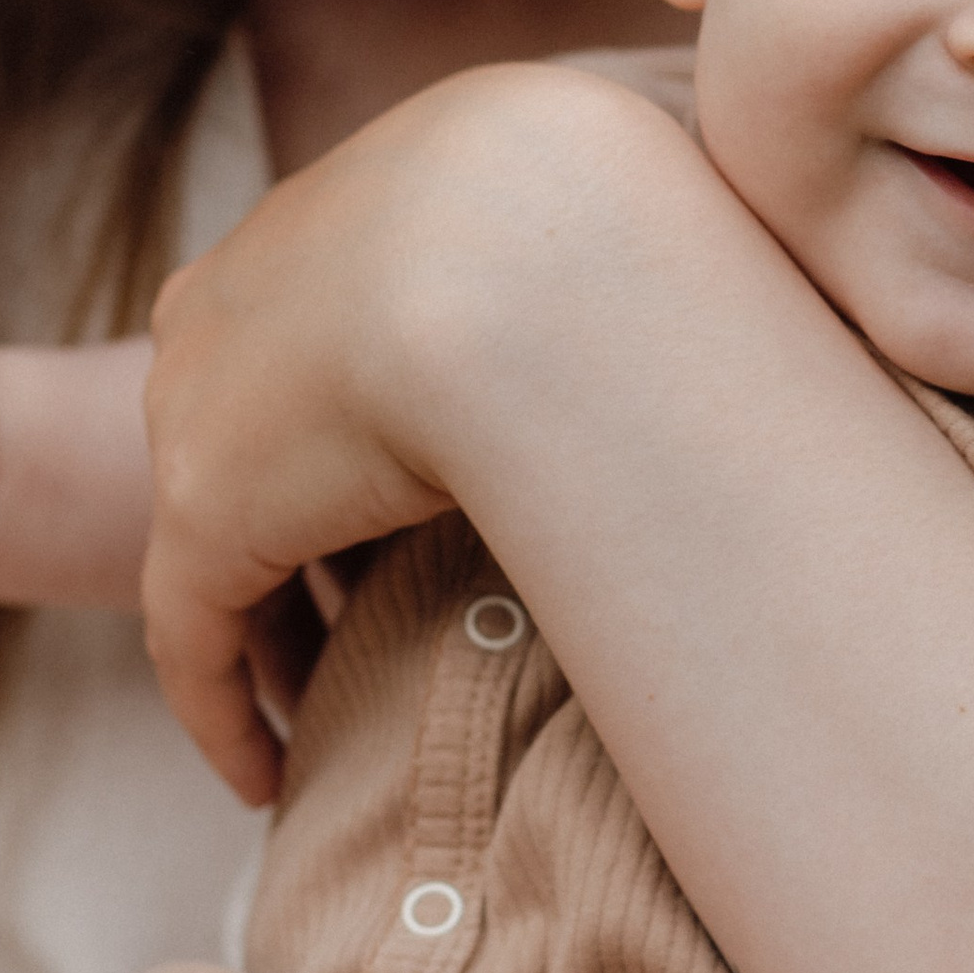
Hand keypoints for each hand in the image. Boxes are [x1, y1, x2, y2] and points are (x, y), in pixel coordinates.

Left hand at [142, 67, 646, 800]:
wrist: (527, 245)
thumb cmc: (621, 211)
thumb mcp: (629, 198)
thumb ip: (652, 249)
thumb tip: (780, 263)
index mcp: (344, 209)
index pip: (319, 327)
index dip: (360, 417)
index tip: (418, 493)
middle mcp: (244, 293)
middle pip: (252, 428)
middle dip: (299, 523)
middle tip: (361, 615)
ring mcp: (205, 401)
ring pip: (220, 537)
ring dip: (274, 628)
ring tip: (326, 714)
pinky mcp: (201, 511)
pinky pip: (193, 633)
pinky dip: (222, 705)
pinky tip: (265, 775)